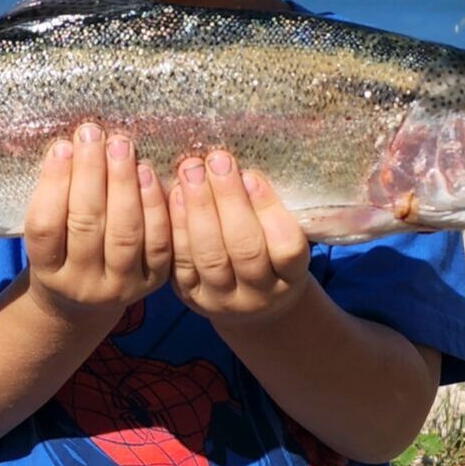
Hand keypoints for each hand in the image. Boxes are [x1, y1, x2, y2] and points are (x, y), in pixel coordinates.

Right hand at [24, 123, 172, 322]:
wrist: (86, 299)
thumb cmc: (63, 249)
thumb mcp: (47, 234)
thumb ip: (53, 198)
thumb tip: (70, 143)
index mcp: (47, 273)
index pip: (45, 228)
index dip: (54, 185)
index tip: (62, 146)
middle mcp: (82, 285)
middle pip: (86, 226)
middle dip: (91, 174)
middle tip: (93, 134)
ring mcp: (120, 287)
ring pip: (125, 234)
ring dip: (124, 185)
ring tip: (121, 147)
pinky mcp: (153, 282)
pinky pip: (159, 243)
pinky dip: (155, 206)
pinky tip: (148, 172)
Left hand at [169, 151, 310, 326]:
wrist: (250, 304)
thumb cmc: (270, 255)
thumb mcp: (284, 239)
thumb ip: (273, 210)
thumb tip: (246, 165)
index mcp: (290, 279)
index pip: (286, 249)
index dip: (269, 211)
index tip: (252, 175)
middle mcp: (257, 296)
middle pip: (244, 250)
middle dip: (229, 201)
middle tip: (217, 161)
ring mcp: (221, 299)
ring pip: (209, 256)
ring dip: (199, 208)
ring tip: (193, 170)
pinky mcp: (190, 295)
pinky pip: (180, 261)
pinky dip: (177, 225)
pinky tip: (174, 194)